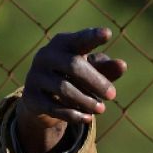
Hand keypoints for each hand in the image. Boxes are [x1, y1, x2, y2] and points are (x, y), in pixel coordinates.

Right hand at [16, 28, 127, 152]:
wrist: (42, 100)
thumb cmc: (74, 77)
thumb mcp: (92, 70)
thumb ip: (107, 68)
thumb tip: (122, 65)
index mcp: (63, 43)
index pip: (80, 39)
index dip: (92, 37)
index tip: (108, 34)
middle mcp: (46, 56)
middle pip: (73, 66)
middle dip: (96, 82)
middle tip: (113, 96)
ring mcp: (35, 76)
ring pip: (64, 88)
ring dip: (86, 100)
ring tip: (102, 109)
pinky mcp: (30, 97)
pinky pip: (53, 107)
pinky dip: (73, 114)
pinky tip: (88, 118)